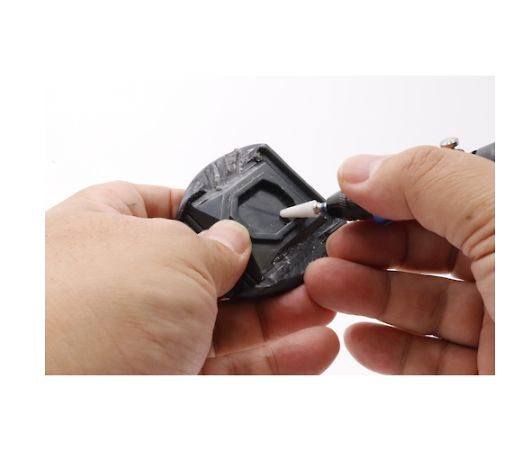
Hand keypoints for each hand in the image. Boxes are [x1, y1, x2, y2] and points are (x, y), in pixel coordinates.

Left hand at [46, 181, 338, 373]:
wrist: (54, 414)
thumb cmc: (80, 316)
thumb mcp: (168, 254)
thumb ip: (213, 243)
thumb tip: (236, 241)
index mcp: (103, 229)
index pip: (157, 206)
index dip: (206, 208)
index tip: (250, 217)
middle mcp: (121, 284)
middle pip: (207, 271)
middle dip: (264, 270)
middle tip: (308, 269)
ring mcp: (143, 339)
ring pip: (227, 323)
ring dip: (282, 316)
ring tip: (323, 306)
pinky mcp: (166, 383)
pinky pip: (232, 369)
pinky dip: (275, 360)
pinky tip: (311, 347)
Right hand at [305, 146, 493, 373]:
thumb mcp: (504, 218)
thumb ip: (428, 182)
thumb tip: (362, 171)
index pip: (448, 200)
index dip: (392, 200)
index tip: (345, 204)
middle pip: (429, 256)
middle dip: (369, 250)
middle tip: (330, 251)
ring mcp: (505, 335)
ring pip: (421, 307)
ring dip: (365, 295)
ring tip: (325, 286)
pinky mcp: (488, 381)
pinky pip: (429, 363)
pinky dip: (388, 350)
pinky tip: (360, 337)